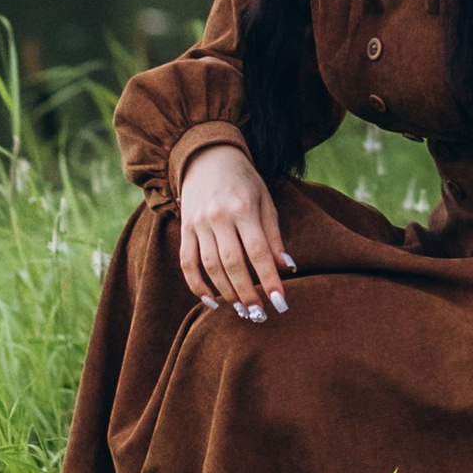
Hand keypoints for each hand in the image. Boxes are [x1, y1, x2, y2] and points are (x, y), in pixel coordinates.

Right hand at [176, 145, 294, 319]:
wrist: (208, 157)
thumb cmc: (244, 181)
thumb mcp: (265, 200)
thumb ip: (273, 235)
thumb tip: (288, 268)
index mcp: (243, 207)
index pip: (258, 251)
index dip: (270, 279)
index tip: (280, 303)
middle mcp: (218, 216)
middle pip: (233, 264)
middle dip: (248, 293)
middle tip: (260, 314)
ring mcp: (198, 223)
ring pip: (210, 267)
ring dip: (227, 293)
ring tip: (243, 310)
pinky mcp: (185, 229)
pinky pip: (187, 263)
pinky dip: (197, 285)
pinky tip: (212, 301)